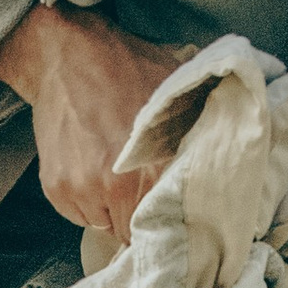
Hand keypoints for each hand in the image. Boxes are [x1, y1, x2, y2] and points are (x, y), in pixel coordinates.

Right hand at [0, 4, 185, 243]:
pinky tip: (91, 168)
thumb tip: (230, 158)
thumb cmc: (127, 69)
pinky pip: (79, 215)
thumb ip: (202, 131)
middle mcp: (115, 186)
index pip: (169, 226)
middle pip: (136, 233)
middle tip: (144, 187)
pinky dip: (87, 201)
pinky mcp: (56, 188)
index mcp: (153, 168)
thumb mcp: (179, 94)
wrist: (67, 54)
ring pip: (107, 226)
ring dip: (113, 209)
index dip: (174, 220)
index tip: (176, 213)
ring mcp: (81, 189)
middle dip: (142, 215)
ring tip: (115, 173)